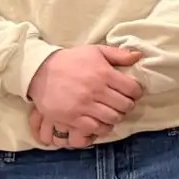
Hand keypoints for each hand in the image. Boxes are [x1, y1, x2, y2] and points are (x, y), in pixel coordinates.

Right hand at [26, 44, 143, 144]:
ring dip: (116, 117)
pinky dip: (102, 127)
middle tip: (121, 103)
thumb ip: (118, 54)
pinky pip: (96, 128)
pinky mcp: (72, 117)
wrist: (40, 71)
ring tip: (111, 112)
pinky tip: (100, 121)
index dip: (136, 92)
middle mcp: (96, 90)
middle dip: (127, 105)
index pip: (132, 89)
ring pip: (113, 118)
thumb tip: (138, 56)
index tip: (132, 93)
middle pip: (125, 106)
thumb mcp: (94, 51)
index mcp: (104, 73)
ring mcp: (84, 105)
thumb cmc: (70, 60)